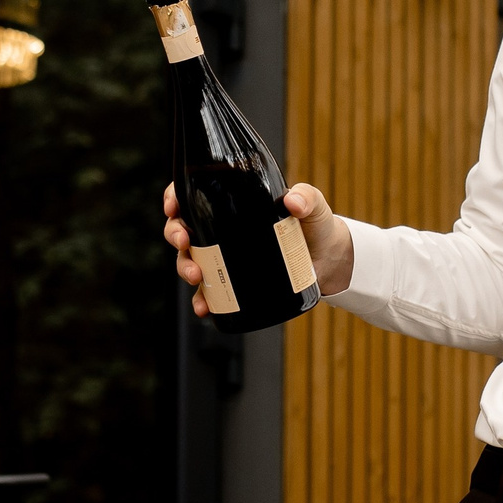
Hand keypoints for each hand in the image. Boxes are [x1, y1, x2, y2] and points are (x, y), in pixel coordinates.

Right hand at [161, 182, 354, 316]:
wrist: (330, 260)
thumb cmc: (316, 226)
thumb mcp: (313, 208)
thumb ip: (306, 199)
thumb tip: (292, 201)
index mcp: (232, 203)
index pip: (192, 195)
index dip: (174, 197)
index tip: (173, 205)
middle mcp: (221, 230)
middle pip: (183, 229)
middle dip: (175, 235)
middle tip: (184, 242)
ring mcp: (225, 258)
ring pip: (191, 260)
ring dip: (185, 268)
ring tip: (197, 276)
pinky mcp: (235, 283)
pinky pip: (210, 293)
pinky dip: (203, 301)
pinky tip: (204, 308)